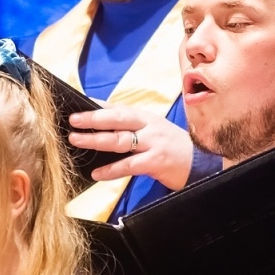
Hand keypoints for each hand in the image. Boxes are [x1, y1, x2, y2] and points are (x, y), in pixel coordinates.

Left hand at [68, 108, 192, 189]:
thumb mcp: (152, 130)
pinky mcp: (156, 161)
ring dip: (96, 140)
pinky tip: (97, 172)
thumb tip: (100, 125)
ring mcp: (153, 143)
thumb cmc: (171, 147)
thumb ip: (130, 128)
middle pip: (117, 119)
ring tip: (77, 140)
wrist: (200, 163)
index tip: (77, 102)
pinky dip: (111, 170)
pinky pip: (129, 165)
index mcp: (145, 117)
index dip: (97, 105)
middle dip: (93, 118)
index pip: (117, 108)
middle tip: (73, 120)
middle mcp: (149, 126)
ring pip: (120, 140)